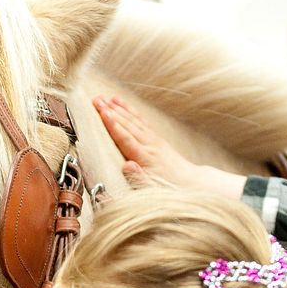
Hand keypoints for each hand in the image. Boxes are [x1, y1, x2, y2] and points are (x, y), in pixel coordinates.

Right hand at [93, 95, 246, 197]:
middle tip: (96, 100)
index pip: (126, 139)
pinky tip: (121, 104)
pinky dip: (130, 111)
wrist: (191, 183)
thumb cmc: (168, 190)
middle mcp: (149, 145)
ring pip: (133, 120)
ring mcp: (153, 140)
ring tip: (104, 97)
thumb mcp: (152, 190)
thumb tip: (126, 165)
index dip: (113, 125)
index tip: (102, 112)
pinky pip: (140, 121)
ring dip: (118, 108)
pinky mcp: (156, 138)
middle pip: (127, 125)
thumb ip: (138, 178)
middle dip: (111, 111)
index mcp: (145, 158)